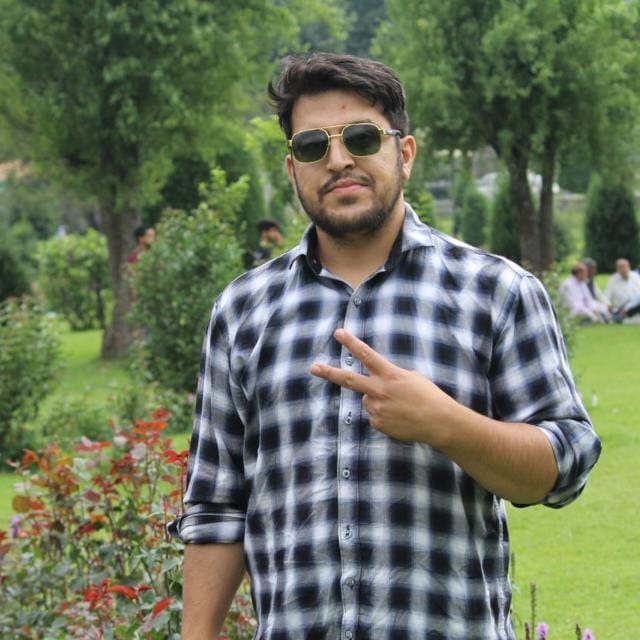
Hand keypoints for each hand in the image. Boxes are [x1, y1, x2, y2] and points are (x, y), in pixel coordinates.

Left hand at [309, 329, 462, 445]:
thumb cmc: (429, 396)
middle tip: (314, 367)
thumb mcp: (411, 377)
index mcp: (390, 374)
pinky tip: (399, 417)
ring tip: (399, 406)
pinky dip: (384, 415)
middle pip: (349, 379)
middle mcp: (379, 390)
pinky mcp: (378, 424)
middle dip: (329, 372)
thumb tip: (374, 383)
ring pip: (367, 400)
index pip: (366, 354)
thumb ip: (389, 376)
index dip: (351, 342)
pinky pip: (375, 416)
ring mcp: (377, 408)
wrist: (439, 422)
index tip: (338, 333)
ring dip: (378, 401)